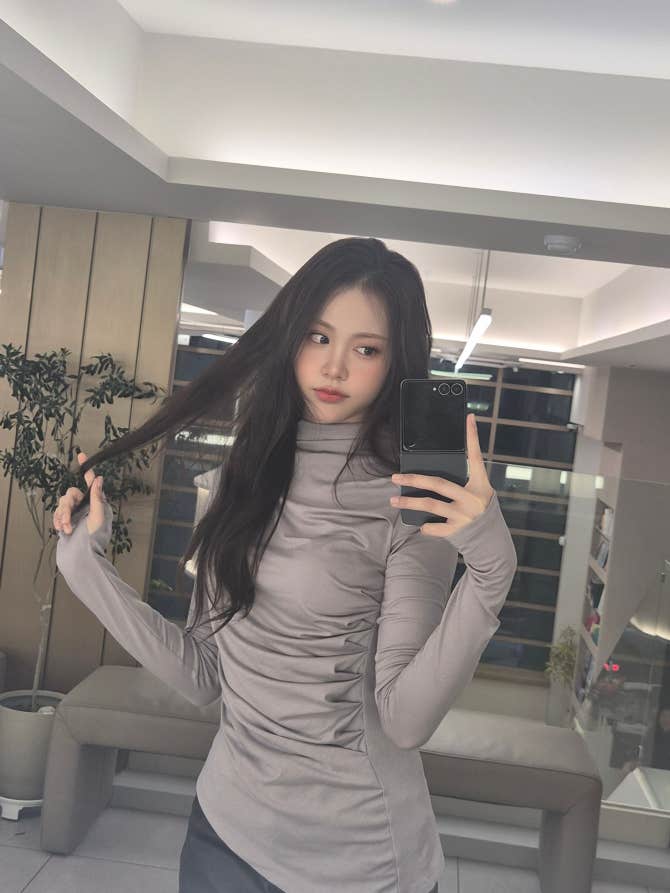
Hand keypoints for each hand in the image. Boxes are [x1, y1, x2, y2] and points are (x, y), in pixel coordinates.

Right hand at [52, 451, 106, 535]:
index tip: (81, 455)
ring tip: (66, 529)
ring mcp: (75, 515)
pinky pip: (57, 514)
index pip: (90, 483)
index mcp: (96, 504)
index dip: (86, 469)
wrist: (81, 558)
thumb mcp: (98, 517)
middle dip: (67, 508)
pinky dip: (58, 521)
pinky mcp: (65, 522)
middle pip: (70, 495)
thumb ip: (97, 498)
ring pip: (62, 505)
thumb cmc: (94, 539)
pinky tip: (61, 530)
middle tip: (67, 522)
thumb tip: (99, 478)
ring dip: (62, 517)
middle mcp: (85, 507)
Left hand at [389, 413, 494, 537]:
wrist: (490, 540)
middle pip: (439, 483)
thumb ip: (459, 482)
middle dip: (414, 480)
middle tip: (395, 477)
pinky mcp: (457, 530)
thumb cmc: (478, 510)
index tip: (468, 417)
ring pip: (431, 505)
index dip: (473, 437)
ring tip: (393, 501)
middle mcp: (472, 498)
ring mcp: (464, 515)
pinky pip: (434, 526)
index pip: (476, 456)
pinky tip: (420, 524)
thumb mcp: (477, 493)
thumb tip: (429, 473)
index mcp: (480, 484)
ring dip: (409, 503)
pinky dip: (426, 526)